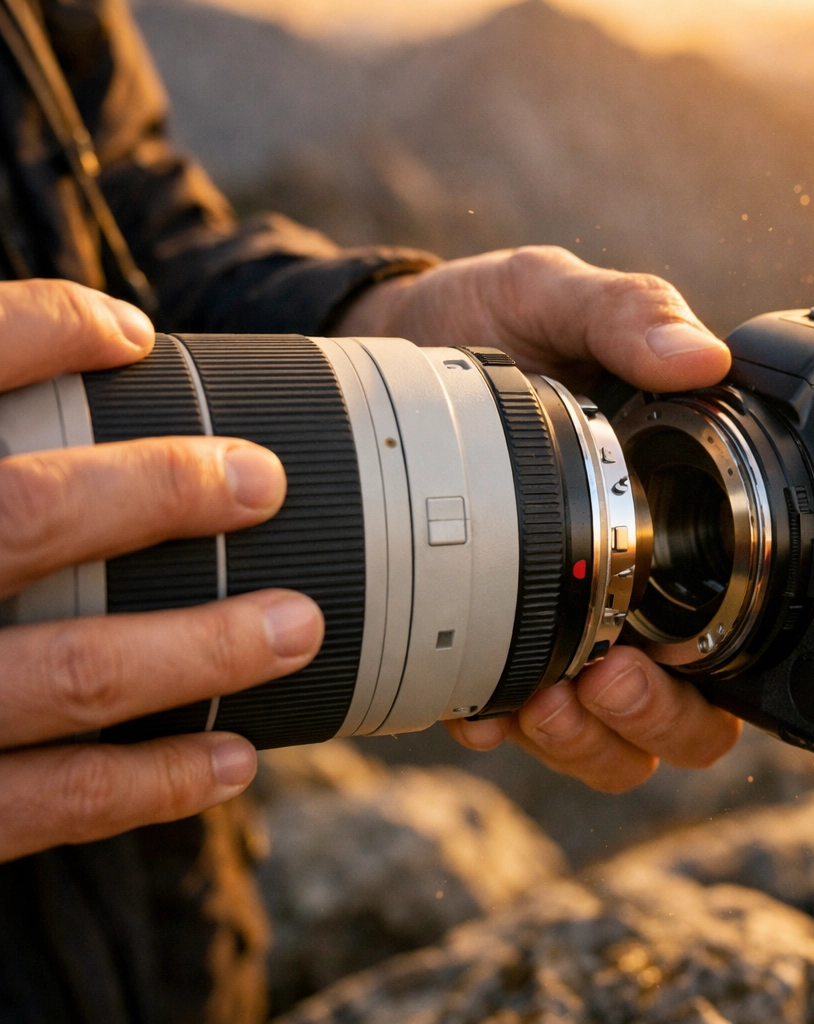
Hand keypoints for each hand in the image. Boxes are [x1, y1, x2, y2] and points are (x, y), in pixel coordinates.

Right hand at [0, 280, 323, 862]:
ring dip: (205, 649)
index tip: (129, 332)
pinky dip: (153, 783)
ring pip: (74, 672)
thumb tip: (58, 366)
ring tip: (300, 625)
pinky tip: (233, 758)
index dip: (42, 330)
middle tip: (264, 480)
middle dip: (162, 490)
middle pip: (29, 515)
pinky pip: (49, 802)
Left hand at [341, 247, 739, 789]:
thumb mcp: (555, 298)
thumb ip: (628, 313)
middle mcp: (624, 583)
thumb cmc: (488, 325)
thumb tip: (702, 358)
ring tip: (542, 702)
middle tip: (606, 681)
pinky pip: (508, 717)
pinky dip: (500, 730)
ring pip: (604, 736)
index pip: (731, 630)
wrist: (393, 344)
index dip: (710, 678)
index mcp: (667, 516)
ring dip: (583, 741)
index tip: (648, 656)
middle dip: (650, 723)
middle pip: (681, 712)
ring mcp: (556, 618)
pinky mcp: (485, 636)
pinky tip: (474, 710)